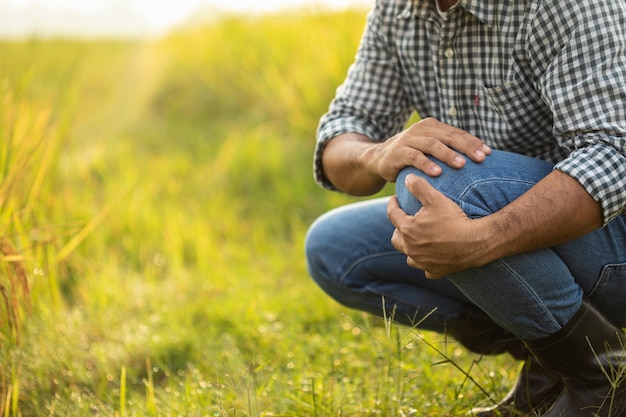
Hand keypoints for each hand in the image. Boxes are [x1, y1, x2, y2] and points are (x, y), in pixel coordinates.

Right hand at [364, 118, 490, 182]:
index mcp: (432, 126)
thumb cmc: (410, 156)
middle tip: (481, 158)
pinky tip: (437, 173)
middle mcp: (421, 129)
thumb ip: (447, 149)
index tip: (489, 153)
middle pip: (448, 136)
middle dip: (466, 147)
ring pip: (432, 144)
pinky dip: (426, 164)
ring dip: (448, 154)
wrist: (378, 158)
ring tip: (462, 165)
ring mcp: (408, 140)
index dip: (473, 142)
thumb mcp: (429, 149)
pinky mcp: (398, 152)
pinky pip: (414, 157)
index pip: (457, 133)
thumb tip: (477, 158)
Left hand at [387, 174, 490, 278]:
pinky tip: (431, 258)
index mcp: (407, 230)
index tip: (394, 199)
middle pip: (396, 239)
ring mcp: (422, 262)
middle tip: (404, 221)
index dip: (392, 204)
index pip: (392, 214)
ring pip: (409, 256)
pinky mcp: (435, 271)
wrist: (476, 242)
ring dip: (410, 248)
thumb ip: (419, 187)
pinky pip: (426, 270)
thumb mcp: (436, 198)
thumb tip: (407, 178)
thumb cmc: (454, 219)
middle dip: (398, 229)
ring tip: (415, 241)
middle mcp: (411, 248)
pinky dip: (426, 263)